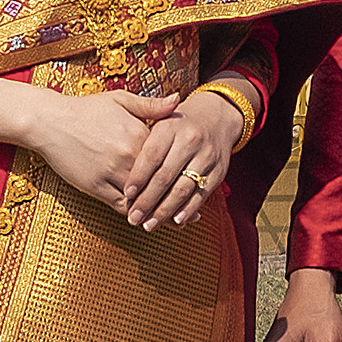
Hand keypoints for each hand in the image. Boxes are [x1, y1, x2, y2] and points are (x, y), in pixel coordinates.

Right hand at [0, 79, 180, 217]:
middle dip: (174, 199)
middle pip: (159, 184)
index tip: (193, 184)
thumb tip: (178, 100)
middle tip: (190, 215)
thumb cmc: (87, 109)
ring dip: (156, 211)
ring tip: (171, 222)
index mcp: (140, 134)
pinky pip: (120, 206)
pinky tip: (142, 219)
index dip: (182, 174)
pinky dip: (133, 214)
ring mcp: (112, 172)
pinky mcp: (95, 186)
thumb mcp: (120, 100)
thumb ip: (151, 106)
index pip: (169, 160)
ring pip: (142, 199)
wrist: (50, 121)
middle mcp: (129, 155)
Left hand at [118, 85, 245, 232]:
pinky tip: (175, 221)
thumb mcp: (157, 120)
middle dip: (147, 200)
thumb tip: (122, 168)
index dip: (139, 176)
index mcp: (170, 127)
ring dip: (164, 210)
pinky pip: (201, 194)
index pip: (152, 155)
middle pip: (165, 176)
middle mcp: (190, 140)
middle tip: (133, 217)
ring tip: (149, 225)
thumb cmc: (176, 125)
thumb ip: (139, 142)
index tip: (126, 193)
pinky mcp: (218, 171)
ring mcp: (206, 156)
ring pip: (182, 188)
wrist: (215, 117)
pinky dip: (188, 209)